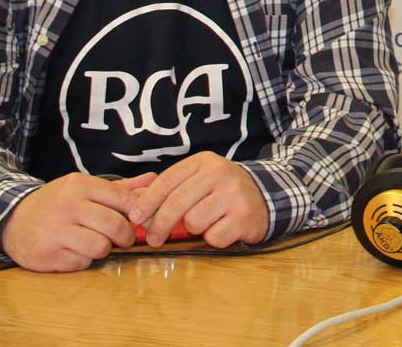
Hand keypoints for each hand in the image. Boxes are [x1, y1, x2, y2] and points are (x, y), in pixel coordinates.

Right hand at [0, 171, 153, 271]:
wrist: (12, 220)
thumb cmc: (56, 203)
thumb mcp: (84, 188)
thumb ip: (120, 188)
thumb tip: (153, 180)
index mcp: (80, 185)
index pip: (124, 199)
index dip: (139, 213)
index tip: (140, 221)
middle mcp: (68, 206)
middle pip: (115, 226)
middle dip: (126, 237)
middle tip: (123, 239)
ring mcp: (55, 231)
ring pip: (100, 247)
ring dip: (104, 249)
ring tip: (96, 244)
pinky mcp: (47, 254)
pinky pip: (81, 263)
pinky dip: (83, 260)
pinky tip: (74, 251)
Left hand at [127, 151, 269, 248]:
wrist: (266, 196)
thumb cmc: (223, 191)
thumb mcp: (200, 181)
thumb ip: (173, 190)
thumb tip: (137, 209)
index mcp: (204, 161)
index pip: (167, 180)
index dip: (147, 201)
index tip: (135, 217)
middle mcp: (220, 173)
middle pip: (176, 203)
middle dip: (159, 225)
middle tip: (154, 239)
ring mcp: (234, 194)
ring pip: (193, 222)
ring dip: (195, 229)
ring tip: (207, 222)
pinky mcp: (244, 216)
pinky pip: (213, 236)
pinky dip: (214, 239)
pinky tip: (224, 228)